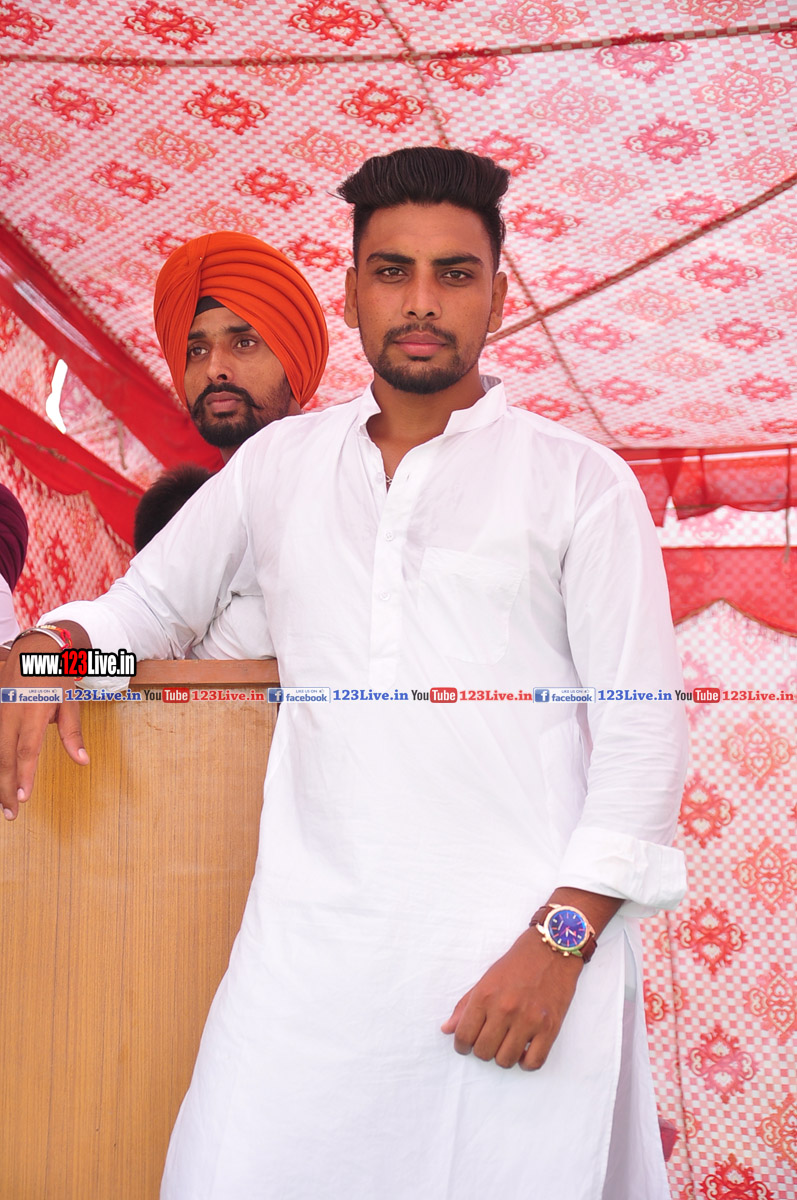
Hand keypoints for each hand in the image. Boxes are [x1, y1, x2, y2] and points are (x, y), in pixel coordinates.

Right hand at [0, 639, 87, 819]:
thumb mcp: (70, 702)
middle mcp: (10, 713)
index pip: (26, 751)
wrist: (35, 649)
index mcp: (32, 712)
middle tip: (12, 813)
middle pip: (5, 758)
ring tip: (3, 803)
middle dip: (7, 788)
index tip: (24, 798)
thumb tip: (83, 761)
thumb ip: (73, 734)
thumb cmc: (56, 675)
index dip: (24, 776)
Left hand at [441, 927, 582, 1070]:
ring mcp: (528, 1020)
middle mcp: (505, 1009)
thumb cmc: (517, 964)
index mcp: (485, 996)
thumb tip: (447, 1029)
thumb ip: (465, 1006)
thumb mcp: (486, 979)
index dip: (461, 1046)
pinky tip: (525, 1051)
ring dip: (503, 1057)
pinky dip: (526, 1063)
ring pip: (506, 1060)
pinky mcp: (550, 1028)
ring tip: (507, 1044)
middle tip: (490, 1040)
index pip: (463, 1035)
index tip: (467, 1045)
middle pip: (483, 1052)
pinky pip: (533, 1062)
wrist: (551, 950)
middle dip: (483, 1050)